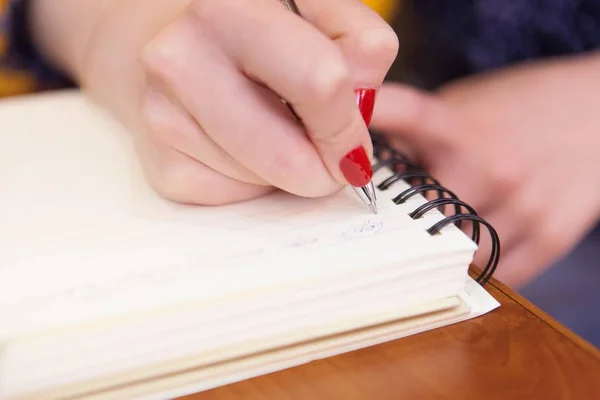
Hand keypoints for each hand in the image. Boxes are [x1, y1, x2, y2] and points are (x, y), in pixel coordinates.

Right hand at [46, 0, 397, 204]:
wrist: (161, 41)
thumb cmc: (249, 30)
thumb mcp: (315, 11)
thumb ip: (358, 49)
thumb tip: (357, 122)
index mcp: (230, 9)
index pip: (322, 84)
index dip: (349, 125)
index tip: (354, 143)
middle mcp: (182, 60)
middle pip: (291, 158)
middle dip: (324, 167)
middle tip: (326, 152)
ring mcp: (163, 118)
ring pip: (267, 182)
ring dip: (287, 168)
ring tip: (269, 125)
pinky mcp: (161, 166)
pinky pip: (239, 197)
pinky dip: (255, 179)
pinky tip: (239, 143)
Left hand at [370, 54, 599, 287]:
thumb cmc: (523, 108)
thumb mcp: (467, 104)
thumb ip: (422, 133)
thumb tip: (368, 161)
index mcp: (463, 127)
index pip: (408, 116)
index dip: (373, 120)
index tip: (343, 136)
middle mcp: (491, 167)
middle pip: (419, 214)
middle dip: (399, 223)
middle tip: (384, 228)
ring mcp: (522, 206)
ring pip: (454, 254)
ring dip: (437, 252)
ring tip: (431, 244)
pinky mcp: (550, 237)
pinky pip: (495, 275)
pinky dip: (473, 270)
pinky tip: (465, 255)